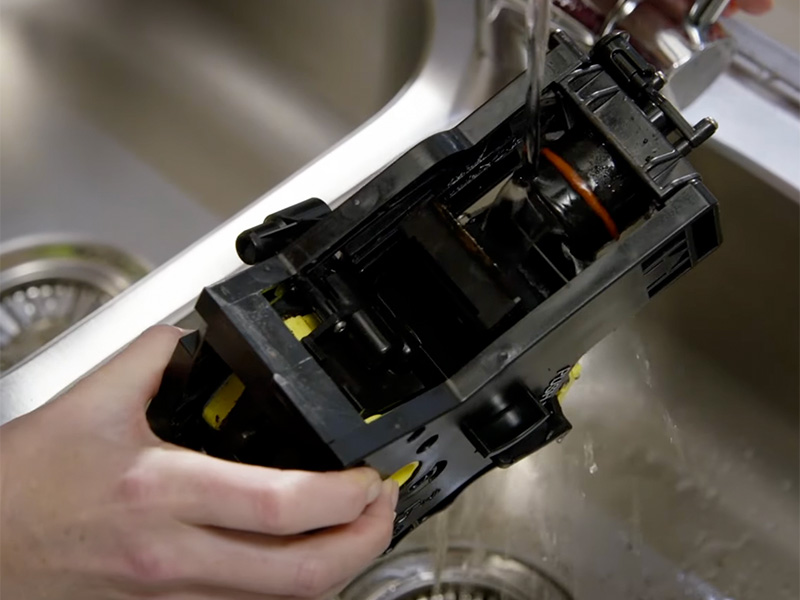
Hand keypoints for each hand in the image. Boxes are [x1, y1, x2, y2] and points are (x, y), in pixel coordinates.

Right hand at [0, 326, 397, 599]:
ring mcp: (173, 594)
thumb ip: (149, 356)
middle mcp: (176, 555)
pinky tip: (299, 561)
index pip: (282, 505)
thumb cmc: (21, 487)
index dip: (345, 496)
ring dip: (336, 569)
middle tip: (384, 508)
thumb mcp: (86, 400)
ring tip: (356, 530)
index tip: (371, 477)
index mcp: (163, 491)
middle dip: (365, 544)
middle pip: (302, 574)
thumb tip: (185, 338)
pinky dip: (289, 590)